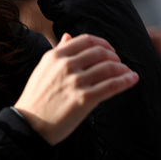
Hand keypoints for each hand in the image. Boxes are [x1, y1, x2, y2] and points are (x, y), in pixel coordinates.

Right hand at [14, 33, 138, 144]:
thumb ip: (58, 51)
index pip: (86, 40)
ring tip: (127, 72)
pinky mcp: (84, 99)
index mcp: (55, 56)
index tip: (110, 50)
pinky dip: (125, 81)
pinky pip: (111, 86)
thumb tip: (68, 36)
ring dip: (122, 68)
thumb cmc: (36, 97)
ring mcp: (76, 82)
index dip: (103, 43)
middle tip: (119, 63)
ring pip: (109, 68)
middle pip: (100, 52)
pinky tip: (132, 79)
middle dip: (114, 56)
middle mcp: (66, 65)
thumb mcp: (43, 68)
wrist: (29, 123)